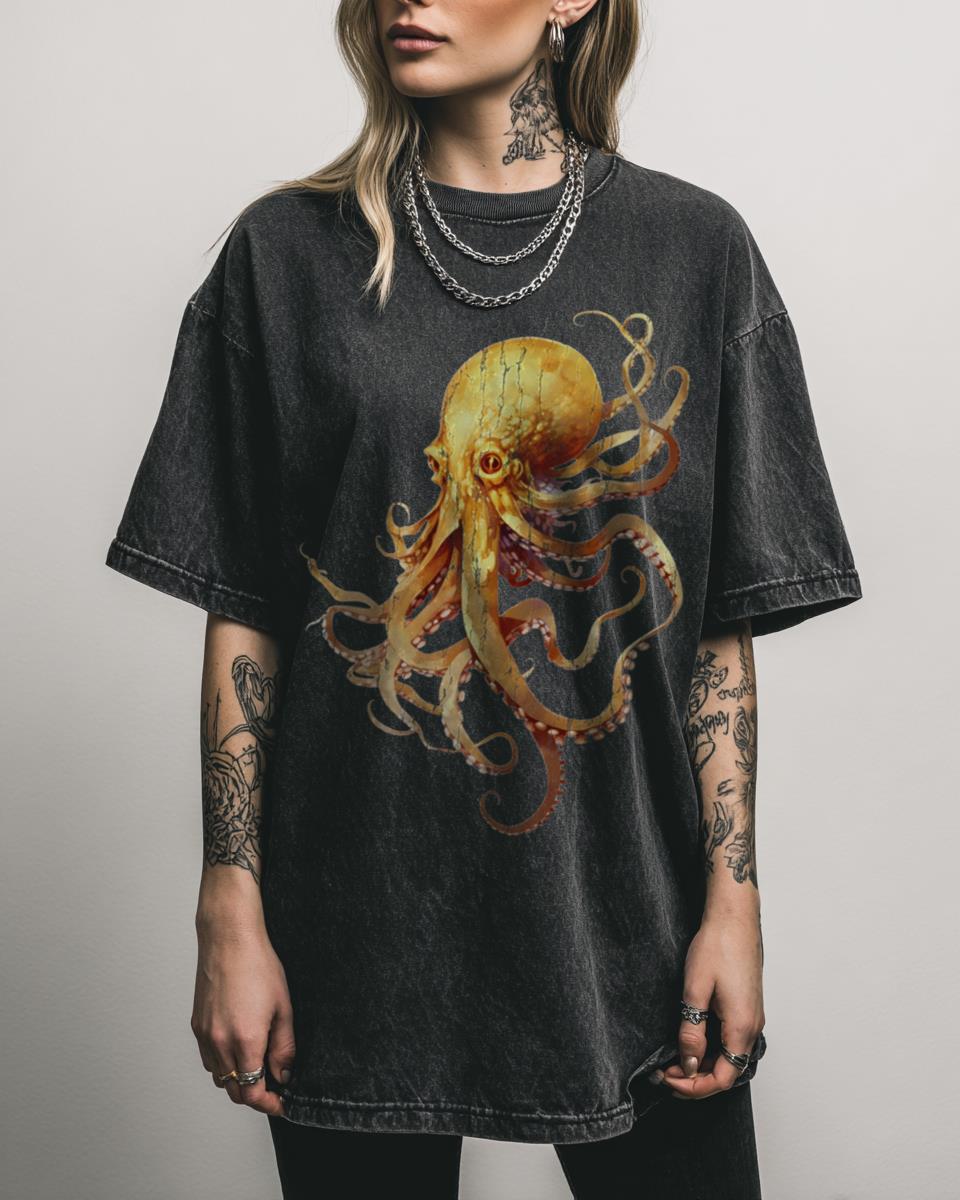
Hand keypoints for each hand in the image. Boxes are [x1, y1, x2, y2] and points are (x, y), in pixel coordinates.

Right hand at [191, 916, 295, 1116]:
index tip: (281, 1103)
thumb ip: (284, 1047)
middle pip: (234, 1091)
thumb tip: (284, 1074)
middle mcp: (220, 1043)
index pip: (252, 1092)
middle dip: (254, 1096)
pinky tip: (238, 1050)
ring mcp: (205, 1035)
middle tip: (274, 1088)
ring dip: (238, 1081)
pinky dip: (223, 1065)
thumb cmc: (258, 966)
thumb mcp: (283, 1007)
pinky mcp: (196, 1026)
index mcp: (245, 1040)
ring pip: (219, 1077)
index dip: (268, 1104)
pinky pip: (208, 1059)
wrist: (229, 940)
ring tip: (258, 1066)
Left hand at [659, 909, 763, 1099]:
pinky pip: (731, 1041)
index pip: (722, 1078)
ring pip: (729, 1057)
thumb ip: (692, 1031)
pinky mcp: (747, 1008)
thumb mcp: (695, 990)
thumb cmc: (717, 946)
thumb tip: (689, 1064)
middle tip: (664, 1072)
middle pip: (727, 1072)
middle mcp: (753, 1027)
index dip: (694, 1087)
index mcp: (742, 1027)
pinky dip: (711, 1049)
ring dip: (703, 1064)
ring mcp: (752, 1017)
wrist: (734, 918)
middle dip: (695, 1079)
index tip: (668, 1079)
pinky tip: (691, 1041)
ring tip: (673, 1059)